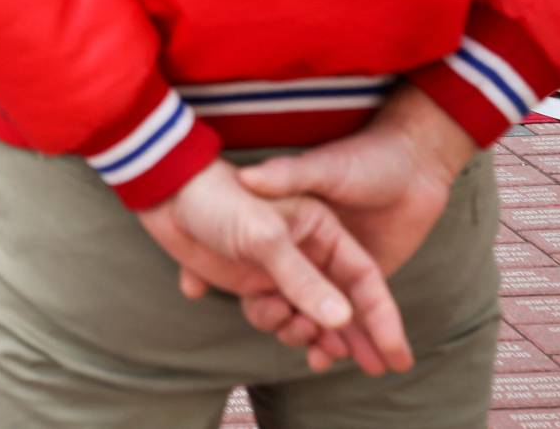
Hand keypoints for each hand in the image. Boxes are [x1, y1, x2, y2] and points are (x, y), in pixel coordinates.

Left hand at [138, 159, 411, 375]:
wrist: (164, 191)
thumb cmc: (218, 200)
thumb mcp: (265, 238)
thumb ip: (303, 281)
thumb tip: (341, 322)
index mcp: (321, 228)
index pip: (363, 278)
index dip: (382, 317)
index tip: (395, 354)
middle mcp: (304, 250)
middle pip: (341, 303)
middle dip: (352, 337)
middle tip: (370, 368)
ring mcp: (277, 268)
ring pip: (305, 314)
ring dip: (302, 329)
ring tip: (290, 327)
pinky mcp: (249, 281)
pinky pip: (271, 315)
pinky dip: (271, 322)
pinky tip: (263, 312)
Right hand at [227, 86, 474, 363]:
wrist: (415, 158)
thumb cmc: (364, 158)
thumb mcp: (321, 168)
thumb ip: (286, 176)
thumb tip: (247, 178)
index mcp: (297, 225)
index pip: (281, 267)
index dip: (275, 293)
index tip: (279, 312)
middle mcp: (311, 249)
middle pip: (295, 297)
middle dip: (295, 327)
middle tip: (301, 335)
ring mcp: (337, 264)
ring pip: (320, 312)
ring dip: (318, 339)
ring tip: (322, 356)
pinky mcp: (371, 273)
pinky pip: (353, 315)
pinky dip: (345, 338)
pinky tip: (333, 356)